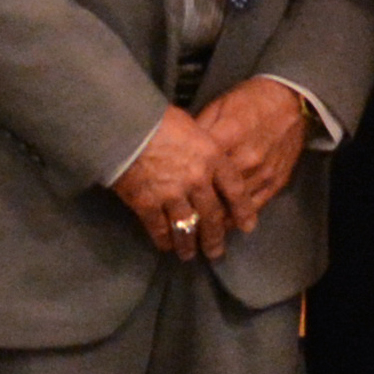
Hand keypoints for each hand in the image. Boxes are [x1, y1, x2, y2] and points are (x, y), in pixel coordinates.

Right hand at [112, 103, 238, 262]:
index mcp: (212, 157)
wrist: (126, 125)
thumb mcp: (192, 126)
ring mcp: (174, 195)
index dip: (243, 210)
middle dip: (215, 237)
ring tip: (190, 255)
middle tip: (216, 252)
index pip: (235, 189)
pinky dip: (164, 240)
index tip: (247, 226)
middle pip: (213, 216)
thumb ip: (203, 148)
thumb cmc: (158, 118)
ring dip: (189, 245)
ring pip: (188, 228)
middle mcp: (198, 180)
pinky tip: (165, 246)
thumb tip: (207, 158)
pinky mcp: (149, 204)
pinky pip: (161, 229)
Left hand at [190, 75, 313, 238]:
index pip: (198, 172)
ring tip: (198, 237)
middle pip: (215, 196)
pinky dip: (237, 220)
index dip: (181, 190)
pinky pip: (254, 208)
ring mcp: (263, 174)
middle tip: (179, 230)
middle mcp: (246, 160)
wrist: (290, 100)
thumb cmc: (250, 100)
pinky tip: (224, 227)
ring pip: (233, 208)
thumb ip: (198, 132)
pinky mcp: (277, 182)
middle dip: (196, 215)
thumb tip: (178, 151)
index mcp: (227, 137)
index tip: (167, 203)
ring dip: (215, 224)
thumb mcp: (218, 107)